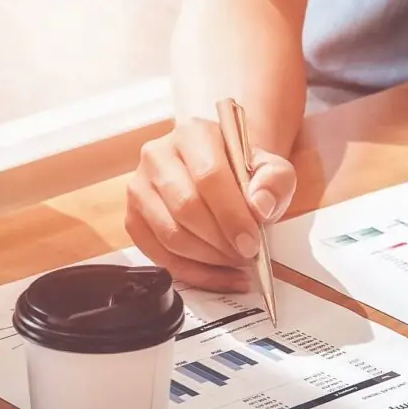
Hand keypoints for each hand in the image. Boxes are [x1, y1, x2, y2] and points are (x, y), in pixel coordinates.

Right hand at [125, 118, 295, 290]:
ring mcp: (139, 187)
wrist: (222, 175)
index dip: (232, 215)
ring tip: (235, 262)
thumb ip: (274, 182)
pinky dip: (192, 273)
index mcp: (193, 134)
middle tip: (246, 256)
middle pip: (186, 207)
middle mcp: (157, 156)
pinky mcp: (133, 218)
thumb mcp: (272, 170)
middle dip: (220, 241)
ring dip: (207, 258)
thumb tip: (260, 207)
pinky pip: (158, 255)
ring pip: (170, 234)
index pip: (209, 176)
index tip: (252, 243)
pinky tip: (218, 274)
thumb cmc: (243, 173)